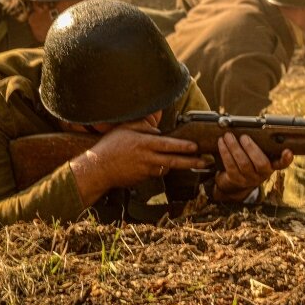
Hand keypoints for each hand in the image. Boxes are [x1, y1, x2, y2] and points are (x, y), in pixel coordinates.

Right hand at [70, 117, 206, 206]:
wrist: (98, 169)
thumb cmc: (110, 146)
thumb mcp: (125, 128)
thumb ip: (143, 125)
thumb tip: (158, 128)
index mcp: (144, 144)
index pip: (168, 145)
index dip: (183, 146)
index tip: (195, 147)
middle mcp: (147, 158)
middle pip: (174, 161)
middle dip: (192, 162)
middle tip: (206, 161)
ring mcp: (146, 170)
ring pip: (167, 167)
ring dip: (180, 165)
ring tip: (197, 162)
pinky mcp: (143, 179)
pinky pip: (157, 172)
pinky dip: (162, 168)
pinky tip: (167, 164)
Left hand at [212, 133, 292, 201]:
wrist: (234, 180)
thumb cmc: (247, 158)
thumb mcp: (256, 152)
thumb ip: (258, 142)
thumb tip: (251, 126)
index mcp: (271, 165)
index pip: (282, 163)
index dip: (286, 159)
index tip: (288, 151)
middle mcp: (263, 174)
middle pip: (261, 163)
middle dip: (251, 148)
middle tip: (243, 137)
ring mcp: (250, 179)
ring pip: (243, 164)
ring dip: (234, 148)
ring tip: (228, 136)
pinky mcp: (236, 180)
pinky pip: (231, 166)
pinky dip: (225, 153)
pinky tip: (221, 143)